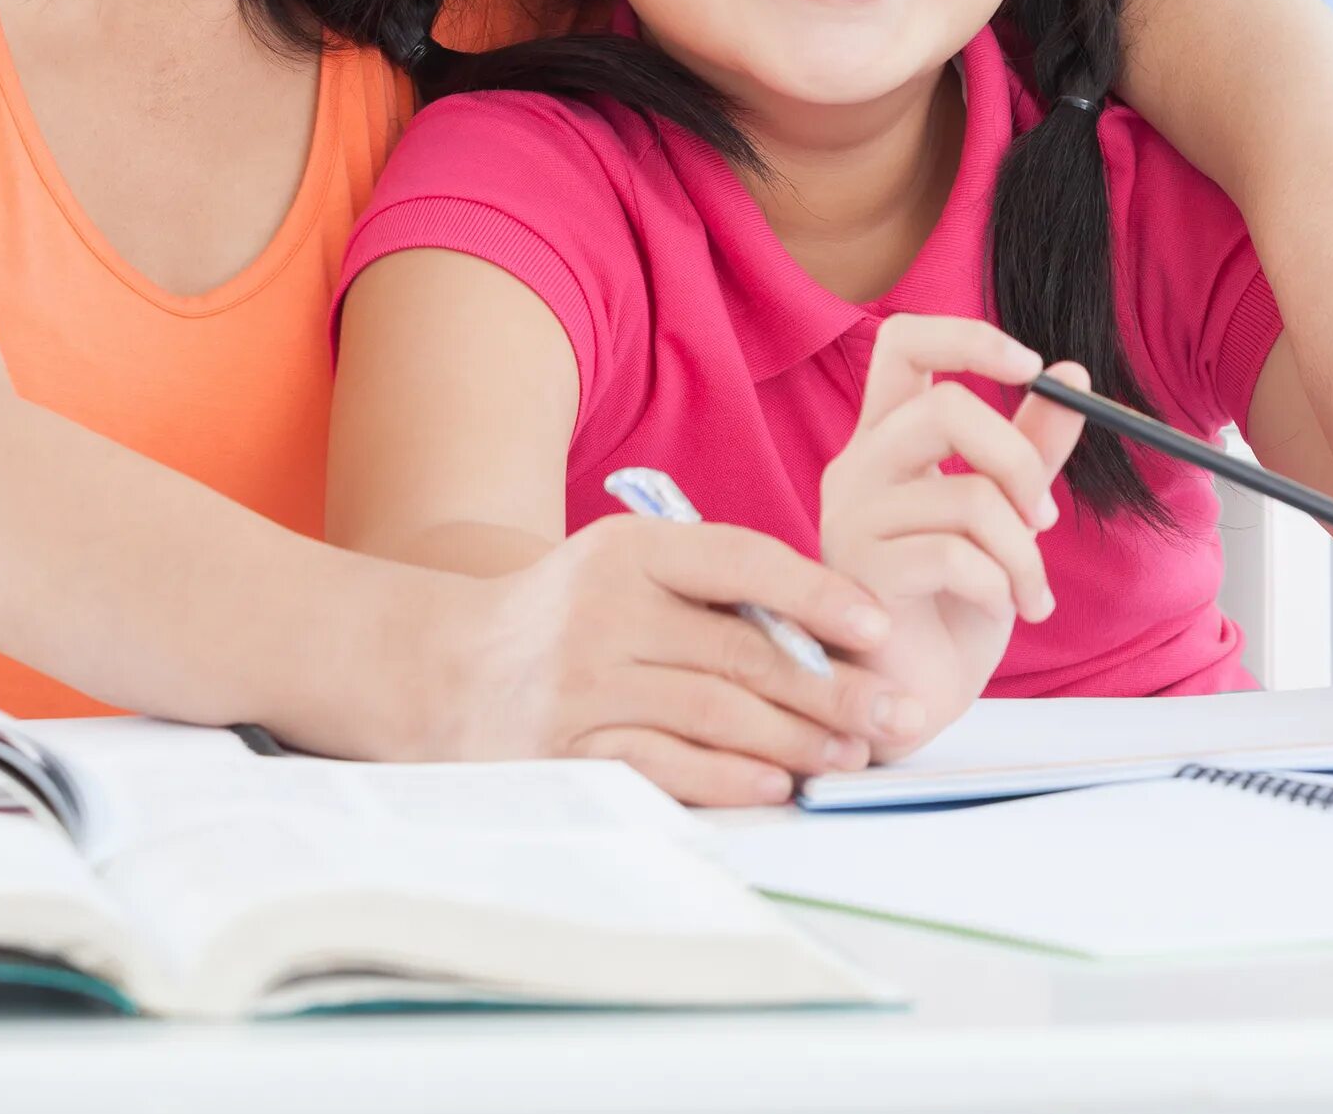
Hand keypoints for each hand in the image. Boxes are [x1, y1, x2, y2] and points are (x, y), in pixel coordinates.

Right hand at [422, 515, 923, 805]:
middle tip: (891, 712)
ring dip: (796, 739)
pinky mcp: (565, 751)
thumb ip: (708, 583)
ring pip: (715, 713)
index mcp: (628, 549)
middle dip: (830, 688)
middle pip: (741, 652)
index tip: (879, 626)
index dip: (819, 595)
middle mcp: (603, 611)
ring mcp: (581, 685)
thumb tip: (831, 625)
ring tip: (851, 753)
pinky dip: (728, 778)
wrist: (440, 668)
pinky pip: (665, 766)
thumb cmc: (565, 614)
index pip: (742, 561)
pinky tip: (777, 783)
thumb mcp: (623, 564)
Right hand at [817, 315, 1085, 752]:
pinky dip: (1000, 584)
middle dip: (1019, 461)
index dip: (969, 338)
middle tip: (1044, 515)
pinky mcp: (860, 573)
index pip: (903, 341)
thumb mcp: (1004, 517)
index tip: (1031, 367)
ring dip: (1024, 551)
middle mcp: (858, 466)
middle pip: (946, 407)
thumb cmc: (948, 607)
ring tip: (1029, 592)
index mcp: (886, 439)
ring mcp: (852, 517)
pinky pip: (955, 554)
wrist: (913, 699)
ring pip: (968, 493)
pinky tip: (1001, 609)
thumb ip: (1030, 447)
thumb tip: (1074, 375)